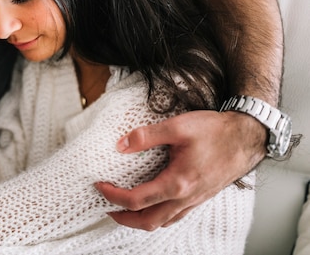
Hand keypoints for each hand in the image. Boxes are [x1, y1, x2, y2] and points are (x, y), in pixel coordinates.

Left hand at [95, 109, 265, 229]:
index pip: (136, 200)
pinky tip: (152, 204)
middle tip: (107, 207)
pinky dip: (158, 215)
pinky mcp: (201, 197)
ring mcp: (195, 200)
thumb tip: (121, 145)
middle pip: (148, 221)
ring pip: (162, 222)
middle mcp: (186, 197)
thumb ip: (146, 136)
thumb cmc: (216, 131)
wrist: (247, 137)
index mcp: (177, 183)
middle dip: (124, 218)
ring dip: (140, 220)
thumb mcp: (177, 126)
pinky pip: (175, 216)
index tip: (100, 186)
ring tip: (125, 209)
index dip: (113, 195)